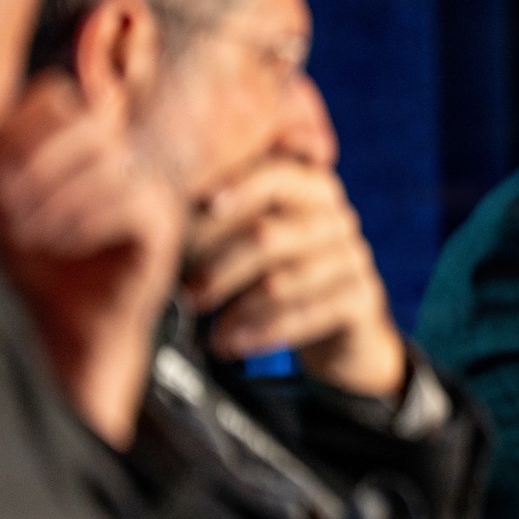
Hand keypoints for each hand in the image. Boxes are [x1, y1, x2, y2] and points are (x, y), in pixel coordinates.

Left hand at [0, 74, 183, 447]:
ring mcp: (151, 189)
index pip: (59, 96)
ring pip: (111, 163)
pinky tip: (63, 245)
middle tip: (10, 211)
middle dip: (38, 168)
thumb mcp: (3, 197)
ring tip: (31, 234)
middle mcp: (125, 157)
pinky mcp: (165, 228)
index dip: (21, 131)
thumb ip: (4, 147)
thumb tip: (17, 114)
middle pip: (88, 123)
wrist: (67, 325)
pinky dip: (85, 224)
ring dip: (56, 201)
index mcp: (87, 141)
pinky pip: (131, 204)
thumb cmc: (39, 264)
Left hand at [184, 157, 404, 397]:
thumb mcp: (255, 236)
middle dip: (218, 266)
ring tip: (206, 326)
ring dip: (234, 307)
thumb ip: (220, 219)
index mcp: (308, 187)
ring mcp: (352, 257)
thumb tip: (157, 222)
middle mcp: (335, 217)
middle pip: (269, 235)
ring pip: (283, 281)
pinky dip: (261, 332)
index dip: (237, 188)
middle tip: (186, 292)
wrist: (340, 325)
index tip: (201, 205)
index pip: (275, 175)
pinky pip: (307, 315)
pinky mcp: (362, 298)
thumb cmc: (279, 270)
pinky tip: (232, 343)